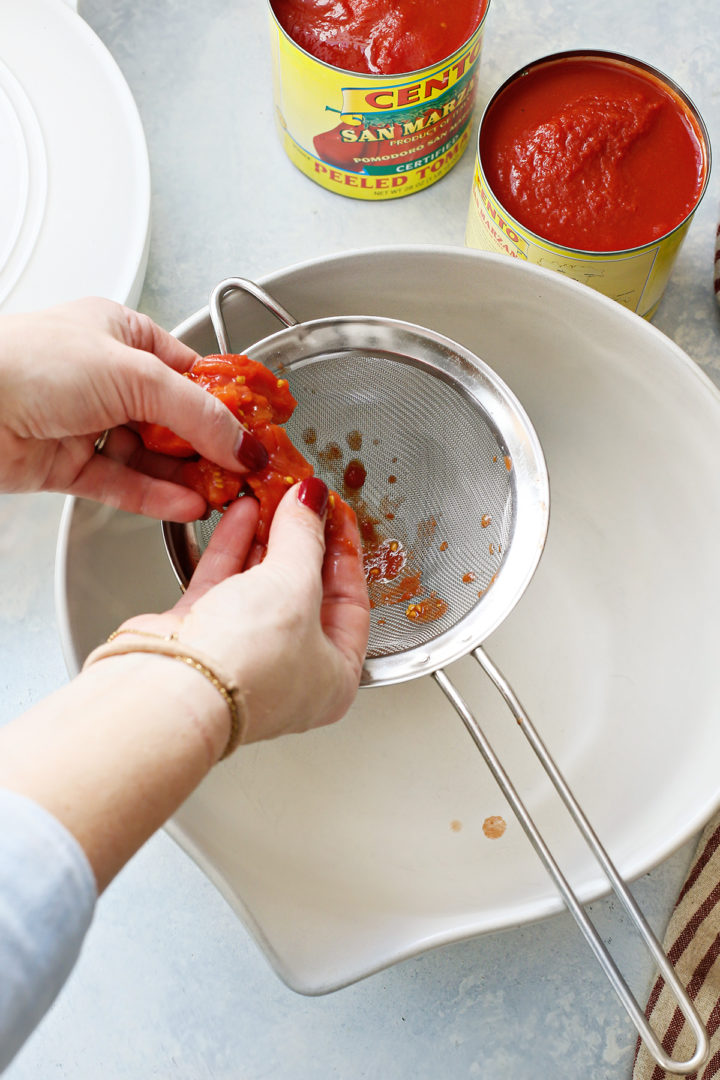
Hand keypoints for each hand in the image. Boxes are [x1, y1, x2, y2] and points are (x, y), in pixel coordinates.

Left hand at [0, 298, 267, 519]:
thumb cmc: (28, 362)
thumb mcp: (134, 374)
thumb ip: (197, 413)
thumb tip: (242, 441)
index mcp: (121, 335)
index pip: (191, 372)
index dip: (227, 403)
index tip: (258, 430)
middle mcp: (105, 378)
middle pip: (175, 419)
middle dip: (211, 447)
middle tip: (246, 470)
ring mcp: (85, 423)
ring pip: (150, 457)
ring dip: (186, 478)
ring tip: (222, 494)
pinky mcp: (67, 466)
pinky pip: (123, 484)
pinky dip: (155, 497)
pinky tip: (186, 506)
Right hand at [110, 478, 370, 742]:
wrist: (171, 689)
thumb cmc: (248, 663)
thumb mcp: (296, 585)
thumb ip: (305, 537)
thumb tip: (312, 503)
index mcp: (335, 678)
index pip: (352, 604)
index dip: (346, 552)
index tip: (338, 514)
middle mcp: (290, 673)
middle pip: (305, 593)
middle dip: (303, 542)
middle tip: (303, 502)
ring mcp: (243, 656)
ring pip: (261, 586)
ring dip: (267, 539)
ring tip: (272, 498)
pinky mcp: (200, 638)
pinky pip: (225, 584)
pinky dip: (234, 547)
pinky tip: (241, 514)